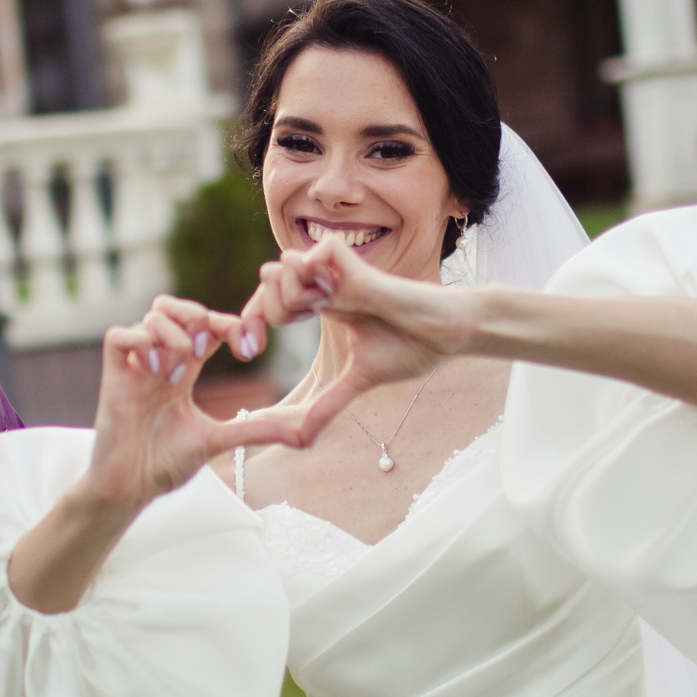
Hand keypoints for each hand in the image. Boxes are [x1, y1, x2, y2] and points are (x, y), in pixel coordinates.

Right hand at [82, 296, 308, 511]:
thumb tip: (305, 437)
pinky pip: (119, 336)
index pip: (207, 325)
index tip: (249, 351)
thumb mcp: (219, 441)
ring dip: (174, 338)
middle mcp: (159, 362)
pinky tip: (155, 372)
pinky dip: (141, 343)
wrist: (130, 488)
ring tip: (176, 376)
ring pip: (152, 315)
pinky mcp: (113, 379)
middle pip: (175, 306)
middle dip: (199, 317)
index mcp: (184, 371)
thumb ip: (257, 431)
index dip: (230, 325)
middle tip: (207, 353)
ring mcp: (135, 368)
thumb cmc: (166, 465)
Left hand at [236, 240, 476, 443]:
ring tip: (319, 317)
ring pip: (282, 265)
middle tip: (269, 340)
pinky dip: (313, 278)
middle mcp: (326, 285)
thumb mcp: (358, 381)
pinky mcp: (355, 266)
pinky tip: (334, 300)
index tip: (249, 352)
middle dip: (258, 312)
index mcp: (323, 305)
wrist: (446, 335)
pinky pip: (312, 256)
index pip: (271, 301)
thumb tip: (302, 440)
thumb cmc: (411, 349)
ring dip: (289, 299)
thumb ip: (328, 405)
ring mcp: (339, 273)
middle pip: (267, 279)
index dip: (251, 321)